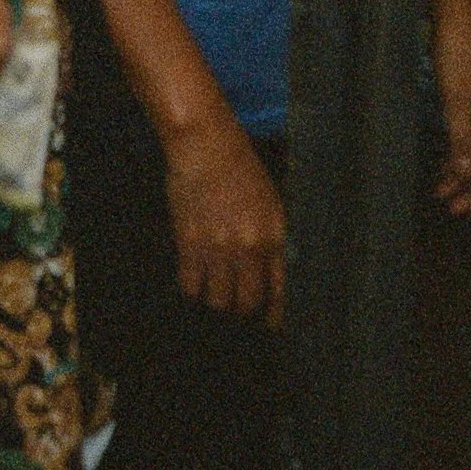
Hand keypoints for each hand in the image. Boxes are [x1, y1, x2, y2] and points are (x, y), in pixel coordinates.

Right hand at [164, 107, 286, 324]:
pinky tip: (195, 283)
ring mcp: (218, 246)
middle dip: (243, 312)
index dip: (275, 315)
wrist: (204, 144)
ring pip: (218, 301)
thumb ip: (272, 236)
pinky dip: (193, 290)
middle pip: (247, 303)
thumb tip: (270, 270)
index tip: (271, 325)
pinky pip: (191, 285)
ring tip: (215, 296)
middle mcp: (249, 246)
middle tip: (237, 309)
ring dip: (217, 303)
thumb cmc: (238, 166)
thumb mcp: (269, 200)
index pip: (281, 290)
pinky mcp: (190, 242)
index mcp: (275, 234)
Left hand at [431, 0, 470, 218]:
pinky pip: (463, 130)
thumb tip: (467, 170)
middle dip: (469, 187)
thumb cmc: (456, 47)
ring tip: (441, 192)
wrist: (454, 7)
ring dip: (458, 171)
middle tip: (454, 210)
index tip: (470, 213)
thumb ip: (462, 133)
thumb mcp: (455, 93)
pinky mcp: (466, 91)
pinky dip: (453, 149)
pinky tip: (443, 161)